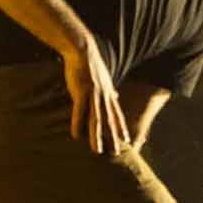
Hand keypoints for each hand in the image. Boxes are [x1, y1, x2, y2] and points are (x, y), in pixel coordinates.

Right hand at [63, 37, 128, 154]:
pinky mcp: (81, 91)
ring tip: (98, 150)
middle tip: (116, 153)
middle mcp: (104, 96)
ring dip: (97, 137)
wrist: (82, 49)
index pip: (117, 114)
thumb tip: (116, 95)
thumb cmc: (90, 63)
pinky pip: (80, 111)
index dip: (122, 128)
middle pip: (110, 121)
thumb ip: (110, 90)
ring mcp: (93, 94)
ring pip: (96, 120)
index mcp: (108, 93)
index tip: (126, 140)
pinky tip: (76, 136)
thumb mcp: (105, 78)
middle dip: (113, 138)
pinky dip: (78, 124)